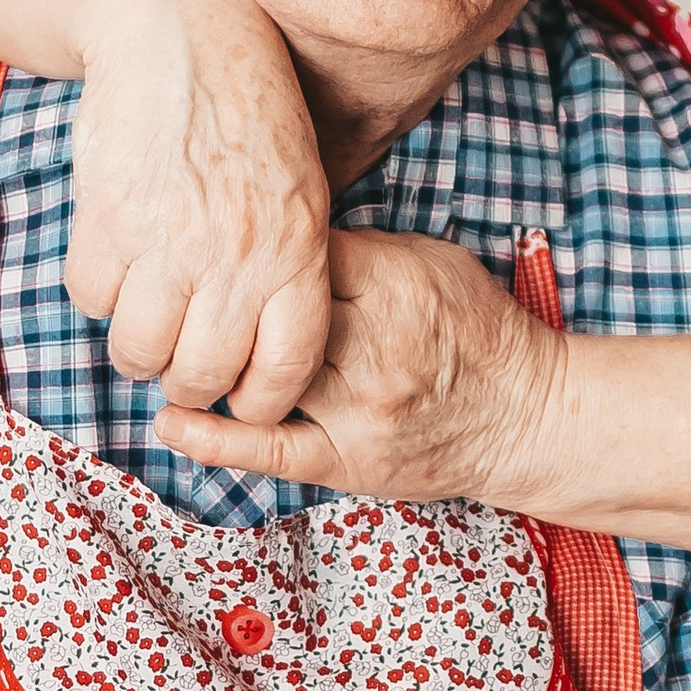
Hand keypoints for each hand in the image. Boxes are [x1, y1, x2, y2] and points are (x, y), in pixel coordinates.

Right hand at [66, 0, 331, 423]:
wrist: (179, 29)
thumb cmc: (248, 109)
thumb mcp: (300, 187)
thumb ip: (289, 265)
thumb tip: (264, 348)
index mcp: (296, 249)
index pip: (285, 369)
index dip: (259, 403)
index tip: (241, 399)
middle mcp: (236, 255)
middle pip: (204, 374)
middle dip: (187, 384)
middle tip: (179, 365)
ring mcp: (169, 240)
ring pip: (139, 351)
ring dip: (136, 350)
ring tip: (143, 325)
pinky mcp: (107, 217)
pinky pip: (91, 298)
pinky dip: (97, 295)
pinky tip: (114, 266)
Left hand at [152, 230, 563, 505]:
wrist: (525, 418)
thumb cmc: (475, 331)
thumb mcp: (431, 260)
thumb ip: (360, 246)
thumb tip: (279, 230)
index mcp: (394, 284)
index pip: (296, 252)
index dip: (257, 245)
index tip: (231, 238)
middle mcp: (373, 347)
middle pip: (269, 313)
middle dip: (224, 300)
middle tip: (186, 287)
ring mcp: (357, 409)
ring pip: (260, 378)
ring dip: (210, 361)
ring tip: (165, 345)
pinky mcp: (348, 460)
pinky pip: (271, 450)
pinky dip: (215, 440)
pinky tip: (169, 422)